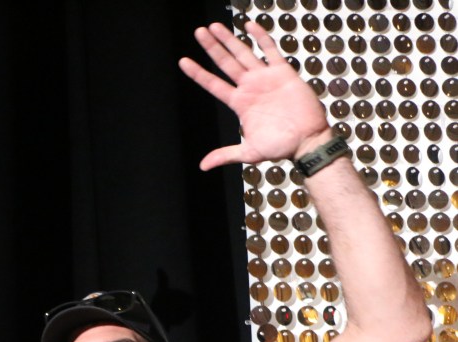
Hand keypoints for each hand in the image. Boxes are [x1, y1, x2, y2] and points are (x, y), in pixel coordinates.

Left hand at [178, 20, 329, 170]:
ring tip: (214, 27)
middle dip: (212, 47)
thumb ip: (226, 154)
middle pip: (226, 63)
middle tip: (199, 32)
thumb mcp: (249, 152)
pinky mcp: (283, 73)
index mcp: (239, 103)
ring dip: (229, 39)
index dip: (198, 73)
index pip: (213, 84)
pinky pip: (270, 51)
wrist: (307, 140)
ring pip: (243, 53)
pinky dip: (260, 38)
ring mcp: (265, 78)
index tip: (183, 61)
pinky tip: (249, 25)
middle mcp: (249, 87)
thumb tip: (204, 166)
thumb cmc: (281, 147)